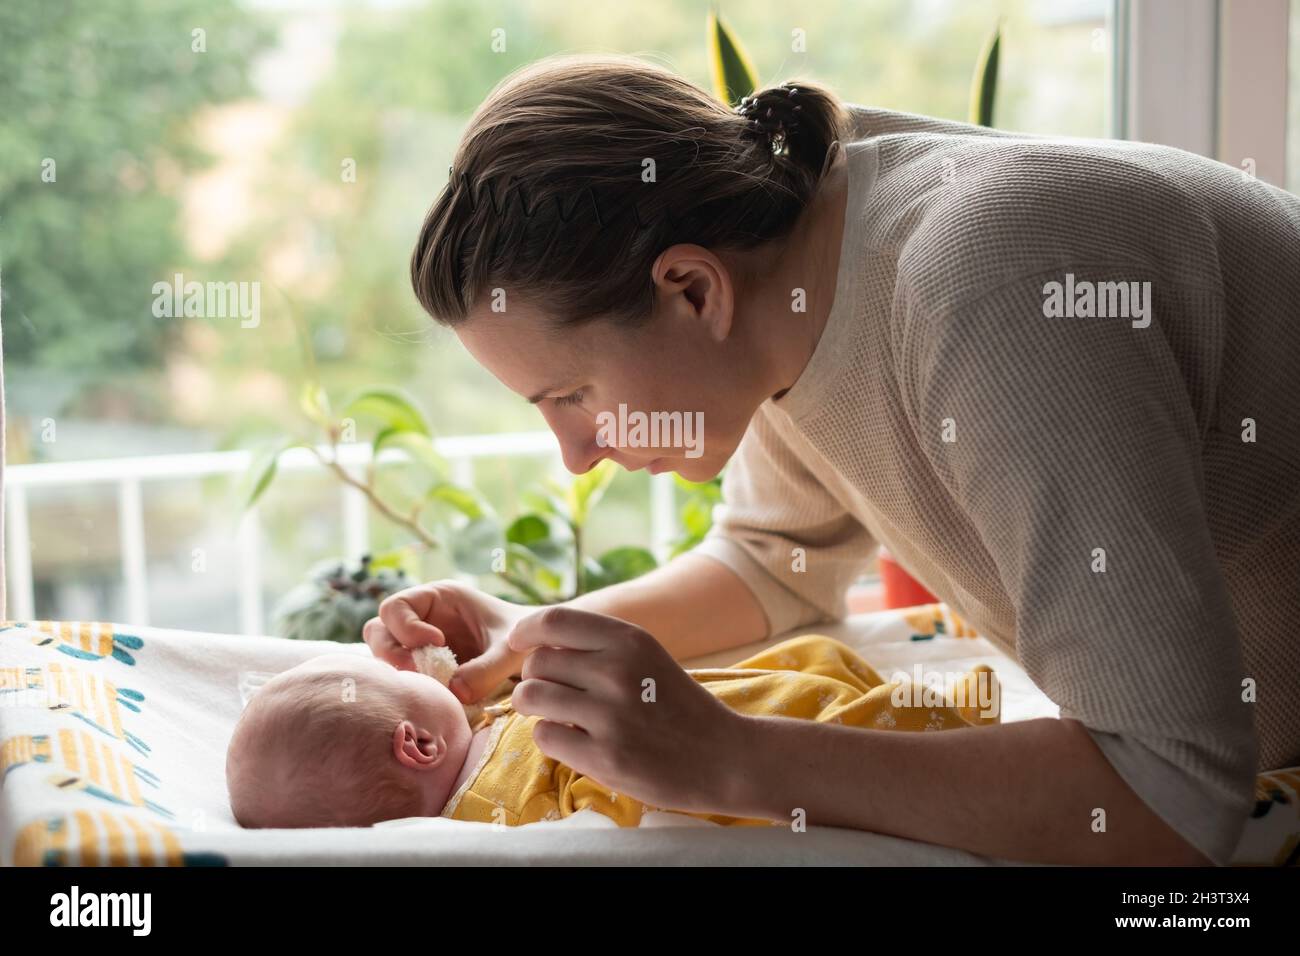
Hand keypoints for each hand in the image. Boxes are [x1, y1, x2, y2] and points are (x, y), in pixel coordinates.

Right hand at [363, 581, 529, 703]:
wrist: (536, 654)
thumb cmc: (525, 640)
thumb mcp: (511, 652)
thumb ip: (487, 670)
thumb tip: (454, 692)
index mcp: (439, 598)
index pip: (395, 606)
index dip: (406, 628)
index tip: (437, 645)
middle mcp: (423, 617)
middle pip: (379, 630)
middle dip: (392, 652)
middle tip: (421, 671)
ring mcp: (420, 643)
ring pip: (384, 654)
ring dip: (397, 671)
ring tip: (429, 684)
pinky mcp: (425, 667)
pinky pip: (401, 674)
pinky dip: (408, 685)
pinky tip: (433, 694)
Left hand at [508, 605, 748, 814]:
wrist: (723, 758)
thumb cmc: (676, 706)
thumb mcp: (647, 657)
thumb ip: (599, 645)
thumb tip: (534, 641)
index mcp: (630, 640)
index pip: (554, 621)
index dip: (526, 632)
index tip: (517, 644)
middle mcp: (619, 671)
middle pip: (537, 662)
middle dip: (534, 678)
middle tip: (552, 694)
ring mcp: (611, 715)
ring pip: (531, 697)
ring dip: (535, 708)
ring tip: (557, 716)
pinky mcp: (605, 757)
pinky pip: (544, 736)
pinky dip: (550, 739)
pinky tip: (574, 741)